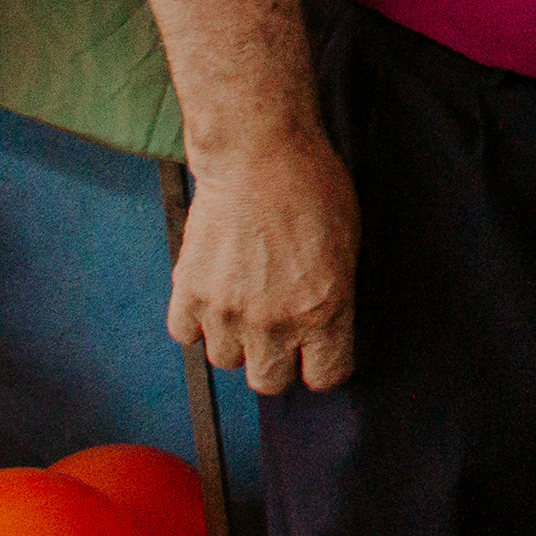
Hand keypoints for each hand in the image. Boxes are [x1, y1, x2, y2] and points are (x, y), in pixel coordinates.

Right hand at [169, 135, 360, 393]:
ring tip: (243, 305)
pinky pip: (186, 335)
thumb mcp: (349, 246)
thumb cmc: (313, 188)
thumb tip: (327, 325)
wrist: (258, 153)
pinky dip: (196, 322)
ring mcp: (227, 311)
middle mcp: (274, 322)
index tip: (318, 352)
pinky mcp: (190, 292)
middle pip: (268, 382)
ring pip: (225, 361)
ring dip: (234, 340)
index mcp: (323, 312)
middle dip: (277, 362)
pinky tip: (213, 296)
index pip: (324, 377)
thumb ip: (335, 297)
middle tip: (279, 333)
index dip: (323, 365)